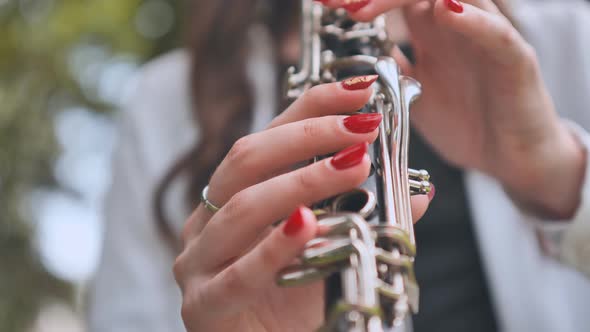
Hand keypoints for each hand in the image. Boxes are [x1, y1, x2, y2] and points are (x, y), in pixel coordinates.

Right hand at [174, 79, 431, 330]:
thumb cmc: (291, 301)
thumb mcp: (331, 248)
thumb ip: (363, 218)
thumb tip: (417, 192)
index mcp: (233, 197)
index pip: (267, 137)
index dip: (310, 109)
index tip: (358, 91)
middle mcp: (208, 220)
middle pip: (247, 160)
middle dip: (309, 137)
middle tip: (363, 129)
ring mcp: (199, 261)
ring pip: (243, 207)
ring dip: (302, 182)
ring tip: (353, 167)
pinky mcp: (203, 305)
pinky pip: (238, 273)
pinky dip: (275, 248)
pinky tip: (306, 225)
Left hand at [323, 0, 585, 217]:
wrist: (510, 159)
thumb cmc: (467, 125)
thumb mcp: (412, 99)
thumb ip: (390, 72)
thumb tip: (355, 63)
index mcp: (432, 32)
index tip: (324, 5)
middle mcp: (457, 25)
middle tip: (338, 3)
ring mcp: (485, 38)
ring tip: (365, 8)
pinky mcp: (514, 59)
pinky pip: (494, 32)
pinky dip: (470, 20)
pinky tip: (444, 11)